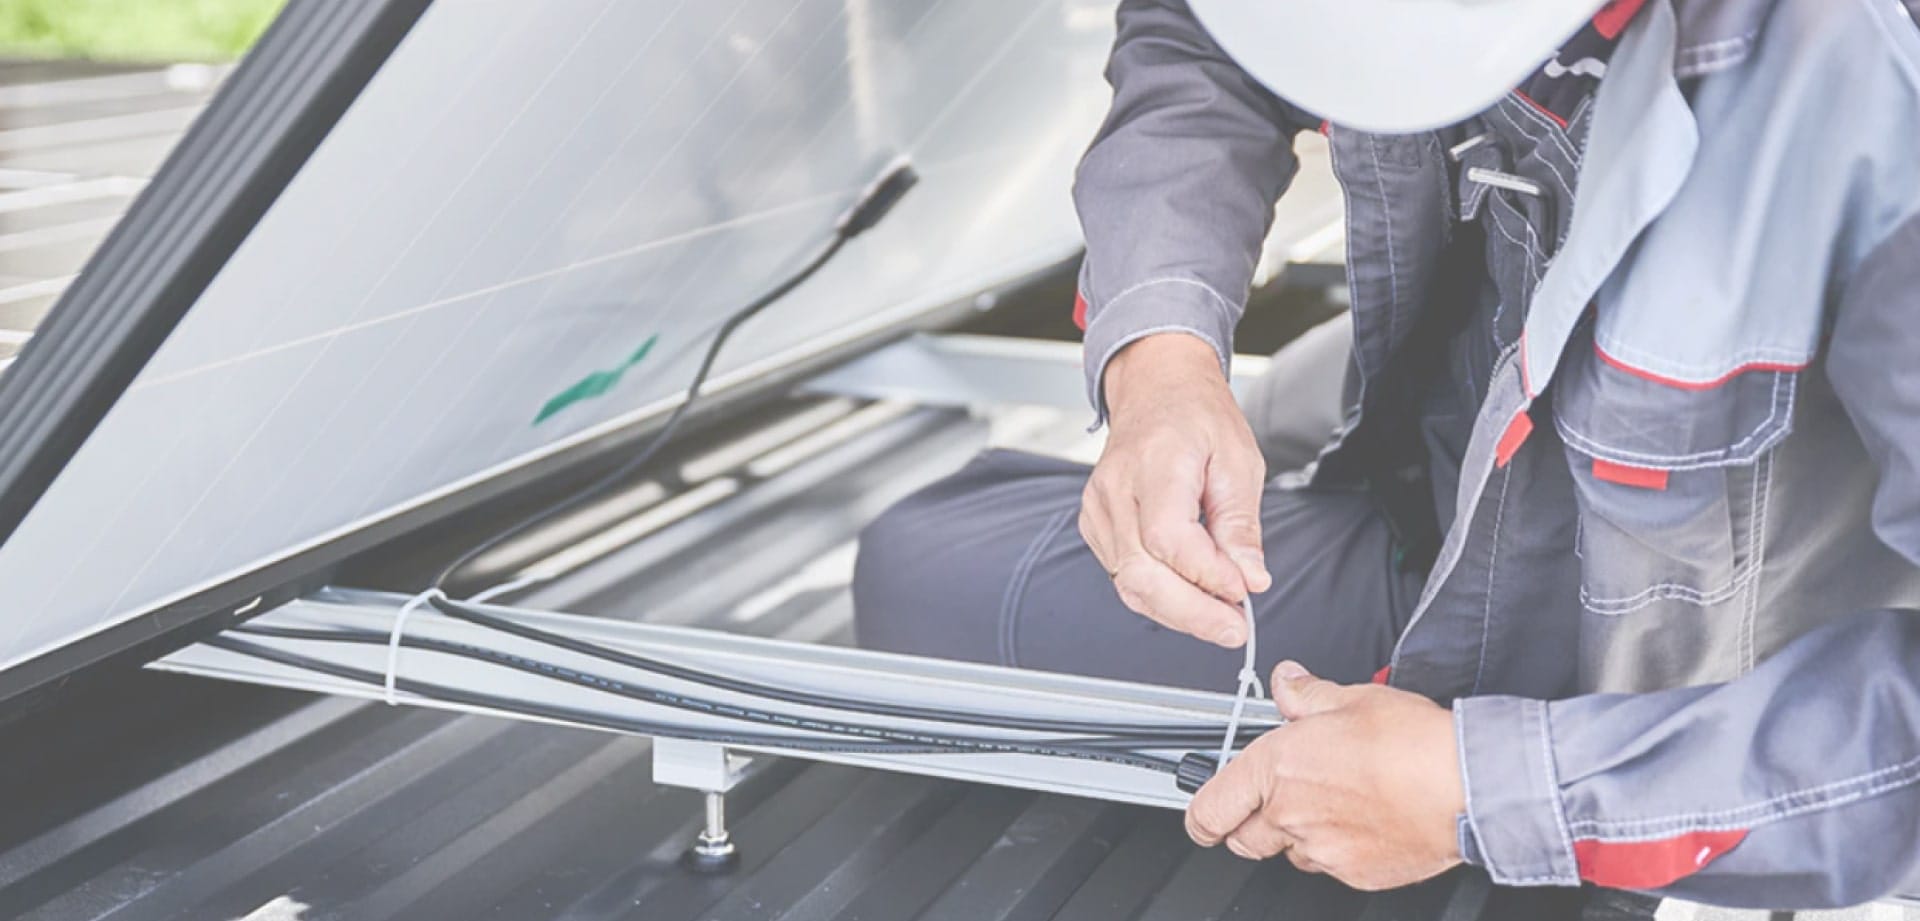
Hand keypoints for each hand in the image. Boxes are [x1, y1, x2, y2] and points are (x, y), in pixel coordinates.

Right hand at [1081, 333, 1270, 646]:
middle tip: (1235, 628)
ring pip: (1130, 584)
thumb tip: (1250, 579)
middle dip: (1193, 613)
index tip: (1243, 592)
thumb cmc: (1197, 418)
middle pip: (1142, 572)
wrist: (1156, 390)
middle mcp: (1115, 490)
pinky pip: (1124, 577)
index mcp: (1153, 463)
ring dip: (1178, 612)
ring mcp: (1098, 510)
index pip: (1168, 538)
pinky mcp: (1096, 527)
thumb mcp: (1239, 460)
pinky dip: (1159, 598)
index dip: (1206, 575)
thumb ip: (1240, 524)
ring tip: (1221, 619)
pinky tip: (1192, 601)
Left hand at [1185, 661, 1465, 890]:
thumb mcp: (1350, 698)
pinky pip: (1331, 866)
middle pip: (1243, 839)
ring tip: (1336, 802)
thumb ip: (1305, 694)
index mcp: (1276, 768)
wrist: (1465, 787)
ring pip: (1290, 852)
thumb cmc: (1411, 743)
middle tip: (1277, 800)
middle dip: (1251, 823)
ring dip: (1298, 834)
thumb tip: (1286, 682)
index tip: (1203, 812)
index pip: (1210, 808)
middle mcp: (1291, 814)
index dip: (1200, 813)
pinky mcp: (1356, 875)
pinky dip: (1339, 848)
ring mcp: (1322, 849)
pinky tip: (1365, 821)